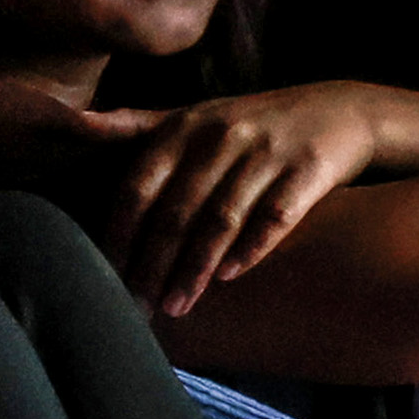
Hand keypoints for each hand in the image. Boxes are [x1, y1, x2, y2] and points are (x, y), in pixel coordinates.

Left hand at [51, 84, 382, 316]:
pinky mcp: (309, 169)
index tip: (103, 278)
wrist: (342, 110)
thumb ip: (137, 125)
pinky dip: (252, 247)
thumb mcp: (195, 115)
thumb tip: (75, 121)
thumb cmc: (253, 123)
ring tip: (176, 307)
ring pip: (221, 219)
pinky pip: (275, 215)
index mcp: (185, 127)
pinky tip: (230, 277)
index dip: (120, 235)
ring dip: (195, 268)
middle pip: (176, 210)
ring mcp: (266, 152)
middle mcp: (221, 136)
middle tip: (136, 308)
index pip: (138, 187)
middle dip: (153, 264)